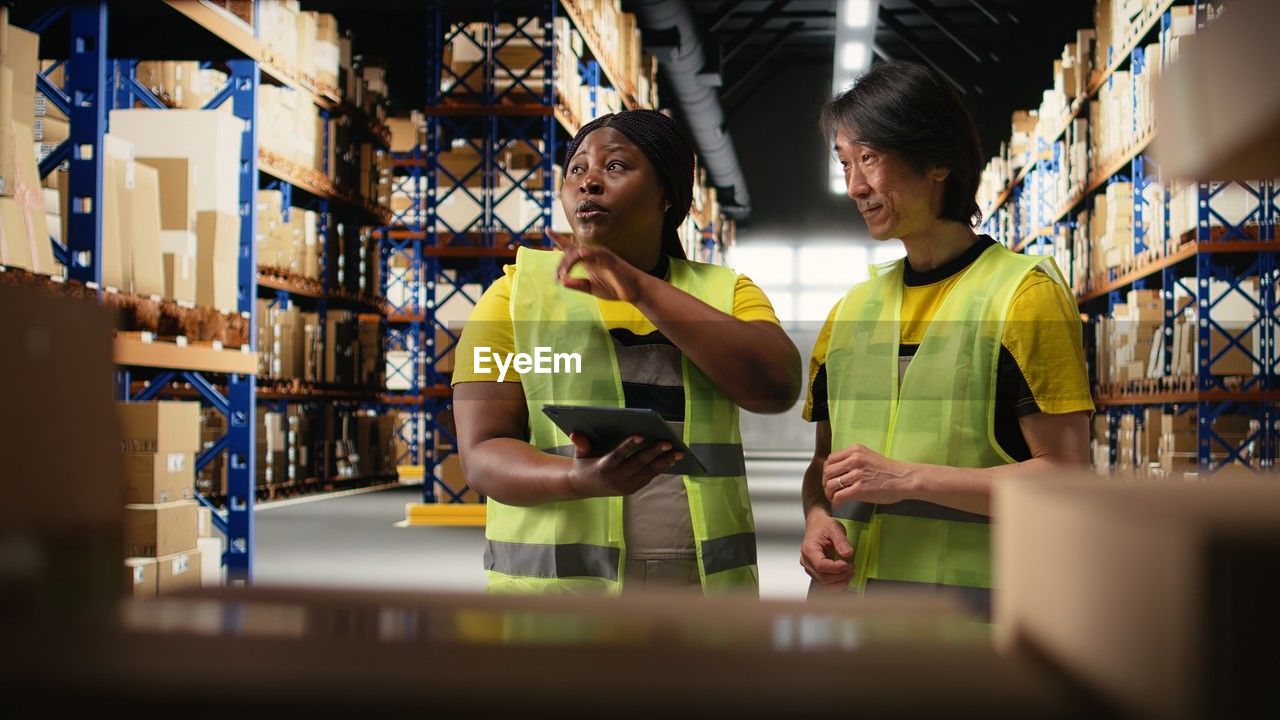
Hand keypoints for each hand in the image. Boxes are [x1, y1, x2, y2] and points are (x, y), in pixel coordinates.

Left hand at [555, 243, 649, 302]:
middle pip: (570, 250)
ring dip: (567, 263)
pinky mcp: (608, 258)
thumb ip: (577, 284)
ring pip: (577, 252)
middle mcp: (592, 254)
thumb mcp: (591, 288)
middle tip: (556, 277)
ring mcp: (600, 254)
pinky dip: (580, 258)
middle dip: (560, 263)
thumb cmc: (614, 288)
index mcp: (587, 260)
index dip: (558, 238)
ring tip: (562, 275)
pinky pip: (591, 254)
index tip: (547, 229)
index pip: (570, 246)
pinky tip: (575, 264)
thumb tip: (562, 281)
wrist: (633, 291)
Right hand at [564, 432, 683, 497]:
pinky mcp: (632, 489)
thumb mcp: (579, 454)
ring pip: (648, 472)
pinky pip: (649, 477)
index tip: (641, 435)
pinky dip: (661, 468)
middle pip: (638, 463)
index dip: (629, 445)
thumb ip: (581, 443)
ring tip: (678, 452)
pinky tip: (672, 459)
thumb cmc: (583, 464)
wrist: (583, 487)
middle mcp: (616, 478)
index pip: (618, 455)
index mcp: (603, 467)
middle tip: (668, 442)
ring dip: (664, 462)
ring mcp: (625, 485)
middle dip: (654, 452)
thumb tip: (575, 434)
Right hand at [800, 510, 854, 586]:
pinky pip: (824, 582)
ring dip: (838, 581)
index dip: (836, 568)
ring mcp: (809, 567)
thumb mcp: (834, 528)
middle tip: (852, 568)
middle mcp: (806, 560)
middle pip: (822, 577)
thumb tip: (847, 554)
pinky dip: (835, 583)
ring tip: (849, 573)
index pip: (821, 565)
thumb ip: (841, 541)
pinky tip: (844, 578)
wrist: (817, 524)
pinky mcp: (815, 570)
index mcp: (809, 549)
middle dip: (840, 576)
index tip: (849, 564)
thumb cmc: (823, 525)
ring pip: (823, 583)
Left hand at [823, 444, 915, 506]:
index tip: (830, 478)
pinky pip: (839, 496)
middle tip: (830, 490)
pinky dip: (835, 501)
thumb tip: (840, 471)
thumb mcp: (870, 457)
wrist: (905, 479)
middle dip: (826, 482)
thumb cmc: (890, 470)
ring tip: (833, 498)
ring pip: (831, 484)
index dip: (827, 470)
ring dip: (829, 493)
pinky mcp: (860, 489)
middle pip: (828, 471)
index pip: (831, 459)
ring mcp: (857, 474)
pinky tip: (838, 504)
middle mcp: (854, 460)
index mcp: (856, 450)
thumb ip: (854, 461)